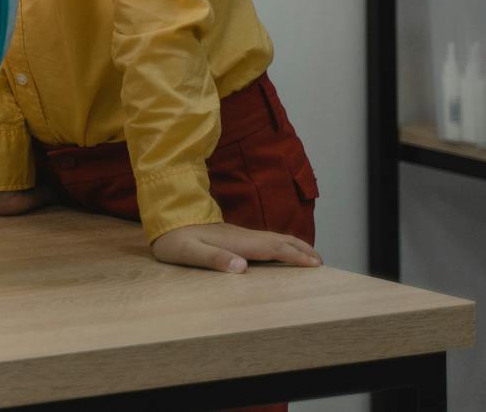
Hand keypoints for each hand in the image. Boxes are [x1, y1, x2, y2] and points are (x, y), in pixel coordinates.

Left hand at [150, 222, 321, 272]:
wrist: (164, 218)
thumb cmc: (173, 239)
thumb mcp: (189, 252)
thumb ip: (214, 259)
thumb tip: (242, 268)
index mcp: (235, 242)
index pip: (271, 249)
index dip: (294, 257)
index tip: (315, 265)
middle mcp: (241, 236)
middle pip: (278, 241)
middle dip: (301, 250)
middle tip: (322, 262)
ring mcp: (238, 234)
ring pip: (272, 238)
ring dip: (293, 245)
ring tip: (310, 256)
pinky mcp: (233, 235)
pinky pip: (264, 240)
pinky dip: (281, 244)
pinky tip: (280, 250)